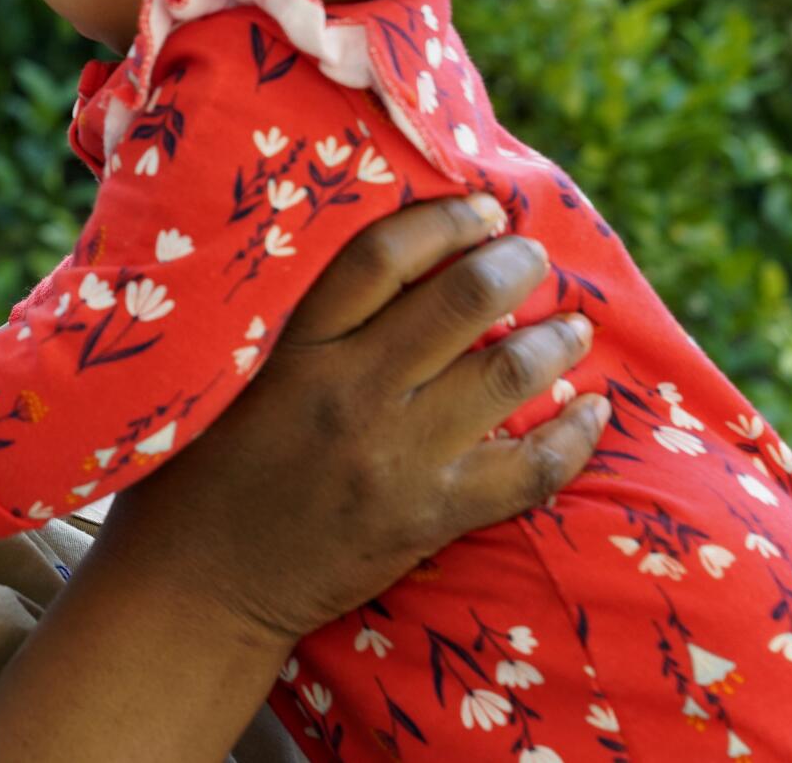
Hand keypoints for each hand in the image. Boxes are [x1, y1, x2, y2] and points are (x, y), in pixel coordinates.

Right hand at [0, 195, 605, 760]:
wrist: (199, 584)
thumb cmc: (199, 471)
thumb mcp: (226, 378)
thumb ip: (287, 327)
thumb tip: (371, 266)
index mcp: (294, 350)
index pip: (379, 256)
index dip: (440, 220)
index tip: (478, 207)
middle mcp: (350, 392)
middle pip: (458, 302)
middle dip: (513, 266)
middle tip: (532, 256)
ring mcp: (395, 457)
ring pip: (503, 377)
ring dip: (553, 341)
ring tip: (572, 327)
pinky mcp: (428, 516)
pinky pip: (527, 471)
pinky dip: (572, 437)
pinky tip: (592, 411)